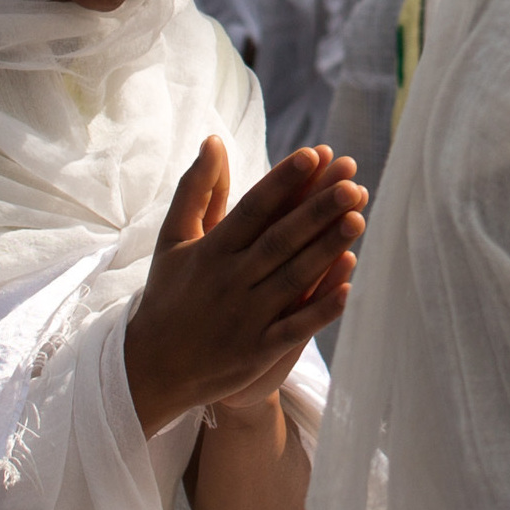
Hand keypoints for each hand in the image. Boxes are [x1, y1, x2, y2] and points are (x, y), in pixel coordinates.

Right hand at [126, 142, 363, 434]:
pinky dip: (320, 310)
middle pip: (279, 239)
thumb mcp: (174, 239)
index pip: (253, 209)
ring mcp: (245, 317)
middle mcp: (229, 280)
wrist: (152, 368)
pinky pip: (294, 328)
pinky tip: (348, 287)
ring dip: (326, 250)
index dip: (282, 182)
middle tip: (352, 184)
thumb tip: (214, 141)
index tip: (313, 155)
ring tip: (357, 219)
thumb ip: (196, 190)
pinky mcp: (257, 350)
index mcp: (211, 251)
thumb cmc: (168, 295)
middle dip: (316, 211)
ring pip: (292, 278)